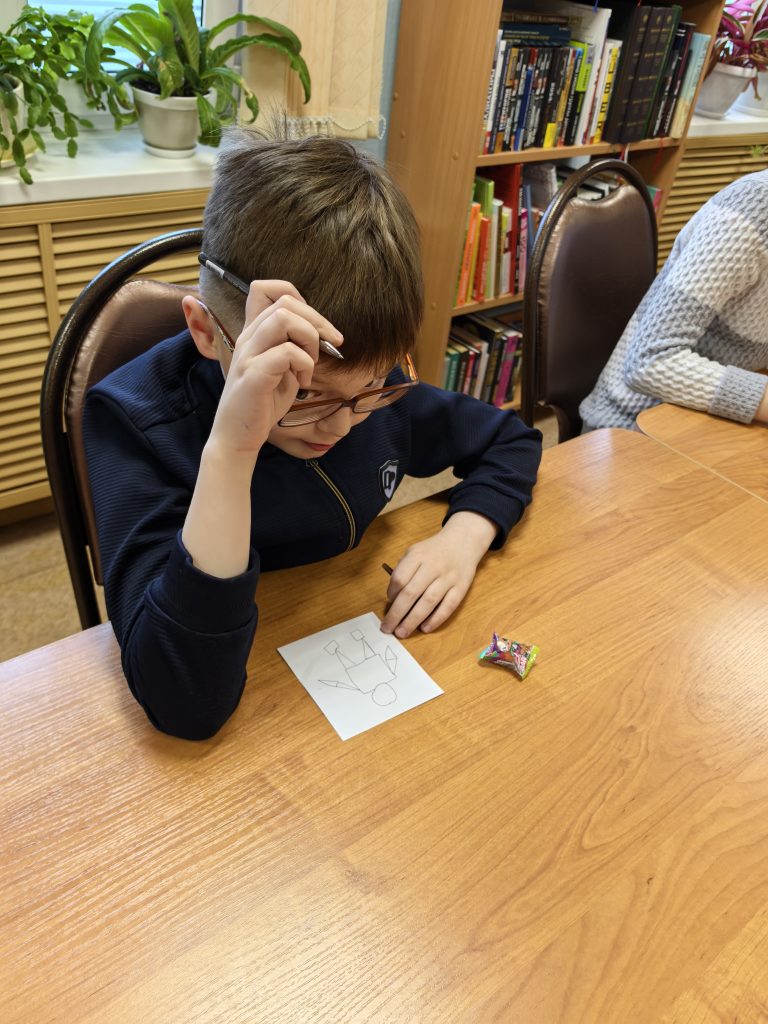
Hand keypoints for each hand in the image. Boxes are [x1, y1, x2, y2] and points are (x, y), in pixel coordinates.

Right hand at [208, 281, 343, 459]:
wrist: (237, 437)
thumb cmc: (263, 403)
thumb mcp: (282, 367)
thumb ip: (293, 345)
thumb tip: (321, 331)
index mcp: (254, 332)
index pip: (267, 288)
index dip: (299, 299)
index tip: (317, 327)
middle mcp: (248, 338)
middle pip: (285, 302)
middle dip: (317, 322)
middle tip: (328, 347)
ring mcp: (249, 355)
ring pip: (285, 319)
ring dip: (309, 339)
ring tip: (310, 363)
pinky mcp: (254, 375)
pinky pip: (287, 352)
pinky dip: (305, 365)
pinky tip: (303, 382)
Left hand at [380, 512, 497, 637]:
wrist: (463, 541)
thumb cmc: (434, 551)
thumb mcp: (415, 551)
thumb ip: (404, 570)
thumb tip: (393, 597)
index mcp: (418, 555)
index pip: (400, 578)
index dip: (391, 593)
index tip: (389, 602)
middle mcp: (433, 566)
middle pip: (411, 593)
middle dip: (396, 614)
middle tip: (388, 628)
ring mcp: (448, 577)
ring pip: (428, 602)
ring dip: (413, 620)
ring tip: (402, 632)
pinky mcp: (461, 587)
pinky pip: (448, 606)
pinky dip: (436, 619)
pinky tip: (425, 628)